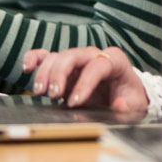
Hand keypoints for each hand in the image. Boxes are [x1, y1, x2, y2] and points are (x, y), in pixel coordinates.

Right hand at [23, 46, 147, 110]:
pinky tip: (27, 68)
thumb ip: (128, 106)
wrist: (123, 96)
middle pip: (73, 55)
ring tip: (41, 93)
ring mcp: (77, 59)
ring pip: (57, 57)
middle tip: (54, 95)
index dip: (85, 83)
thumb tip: (118, 104)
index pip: (97, 66)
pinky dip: (34, 58)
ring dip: (46, 73)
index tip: (75, 102)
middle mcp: (94, 55)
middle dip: (60, 74)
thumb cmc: (128, 98)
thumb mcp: (134, 105)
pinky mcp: (64, 66)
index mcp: (115, 60)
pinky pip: (46, 56)